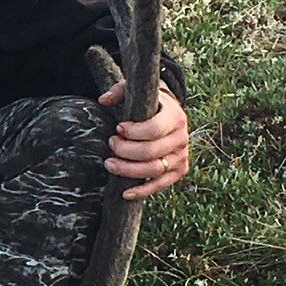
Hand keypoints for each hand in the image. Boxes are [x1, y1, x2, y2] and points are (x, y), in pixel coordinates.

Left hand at [99, 82, 187, 199]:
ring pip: (155, 170)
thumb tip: (103, 100)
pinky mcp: (178, 171)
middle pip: (152, 151)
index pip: (155, 128)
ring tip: (109, 163)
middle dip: (126, 150)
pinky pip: (160, 185)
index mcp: (176, 116)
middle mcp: (182, 138)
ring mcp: (181, 156)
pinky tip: (125, 193)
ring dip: (129, 170)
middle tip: (110, 144)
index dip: (134, 132)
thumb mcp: (136, 92)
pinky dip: (143, 191)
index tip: (118, 129)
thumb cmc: (147, 104)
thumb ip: (119, 91)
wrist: (167, 116)